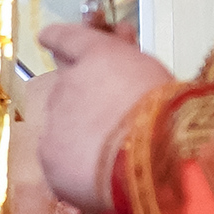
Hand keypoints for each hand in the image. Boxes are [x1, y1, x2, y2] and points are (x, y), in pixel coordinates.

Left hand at [33, 17, 175, 213]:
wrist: (151, 155)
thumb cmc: (167, 110)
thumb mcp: (154, 76)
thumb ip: (128, 72)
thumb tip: (115, 77)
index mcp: (99, 55)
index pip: (70, 39)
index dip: (58, 37)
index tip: (46, 36)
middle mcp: (68, 81)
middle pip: (69, 87)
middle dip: (84, 96)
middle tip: (109, 115)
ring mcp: (54, 119)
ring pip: (63, 125)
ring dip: (81, 134)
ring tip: (113, 154)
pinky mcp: (49, 156)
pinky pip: (60, 159)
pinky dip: (75, 165)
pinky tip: (96, 176)